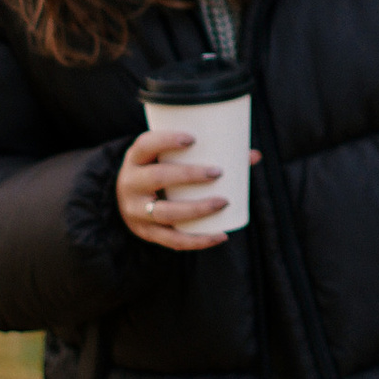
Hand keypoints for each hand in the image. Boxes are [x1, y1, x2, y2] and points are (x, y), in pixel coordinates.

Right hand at [116, 127, 256, 248]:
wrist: (124, 202)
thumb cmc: (157, 171)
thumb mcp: (166, 158)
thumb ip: (205, 153)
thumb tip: (255, 155)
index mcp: (135, 159)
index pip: (145, 145)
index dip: (166, 140)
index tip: (193, 138)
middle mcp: (129, 184)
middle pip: (157, 177)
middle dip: (188, 175)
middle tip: (217, 172)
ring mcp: (136, 212)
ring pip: (166, 213)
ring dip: (197, 209)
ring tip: (224, 202)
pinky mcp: (146, 234)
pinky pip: (173, 240)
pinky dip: (198, 240)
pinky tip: (220, 236)